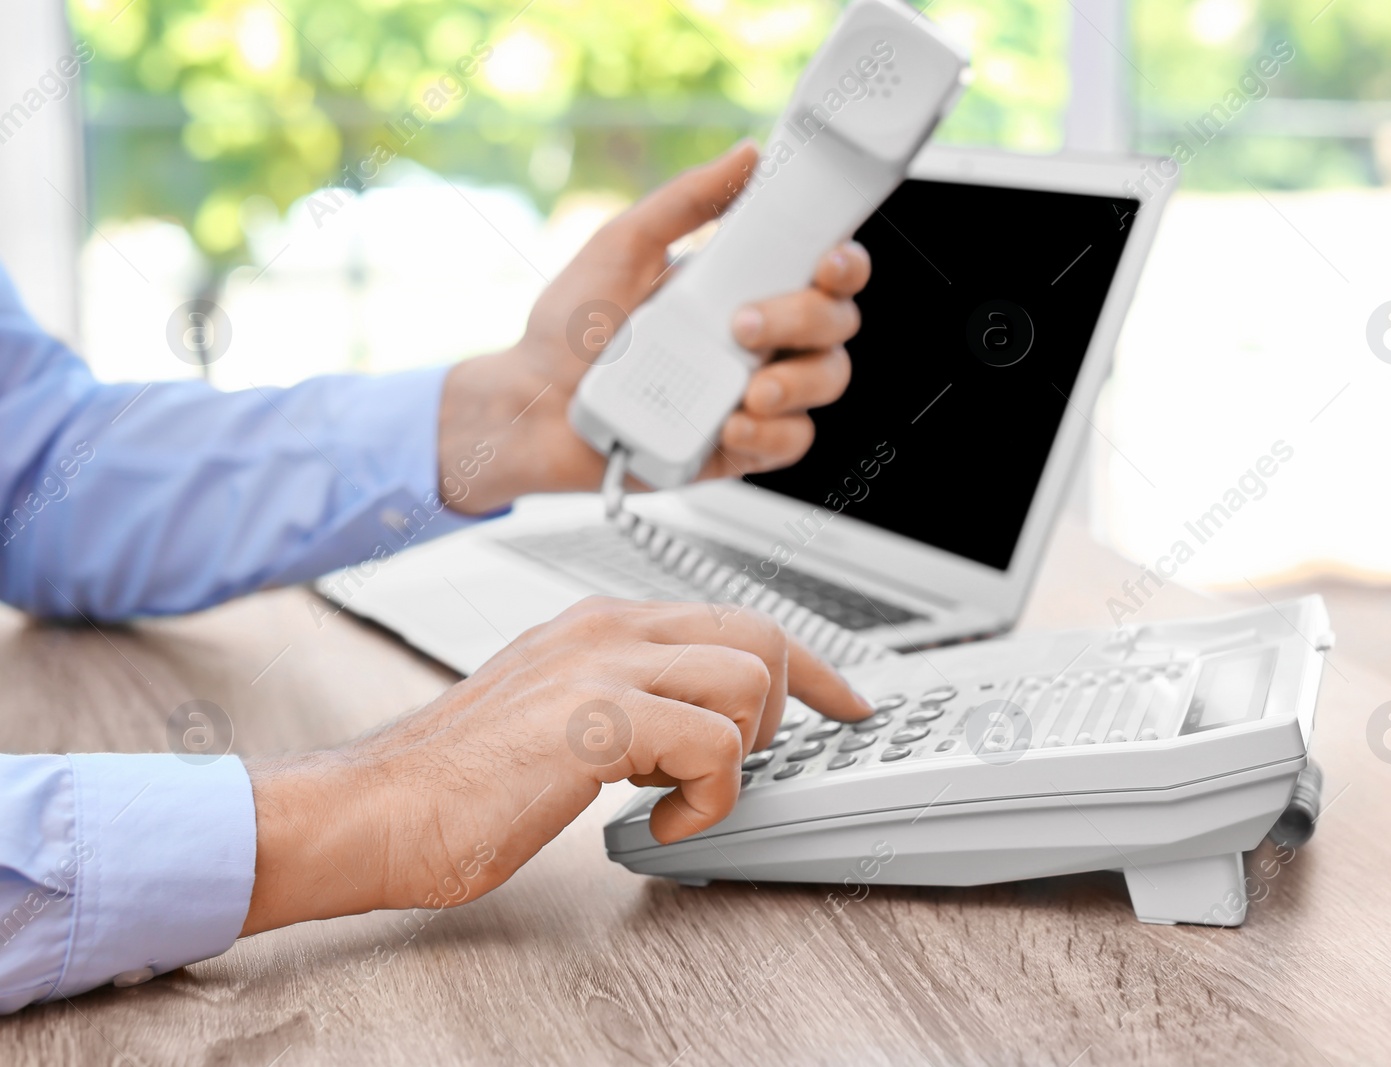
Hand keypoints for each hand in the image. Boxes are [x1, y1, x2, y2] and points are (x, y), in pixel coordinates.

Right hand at [240, 597, 870, 932]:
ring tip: (680, 795)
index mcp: (601, 624)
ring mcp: (602, 665)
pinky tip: (658, 822)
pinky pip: (713, 745)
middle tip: (730, 770)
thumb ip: (624, 700)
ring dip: (738, 754)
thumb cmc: (456, 778)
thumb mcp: (555, 712)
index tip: (844, 701)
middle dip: (775, 714)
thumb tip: (692, 729)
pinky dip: (707, 799)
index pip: (735, 619)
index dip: (808, 666)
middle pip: (759, 636)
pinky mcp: (597, 719)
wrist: (376, 807)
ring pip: (748, 679)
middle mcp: (608, 628)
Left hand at [435, 141, 871, 512]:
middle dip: (805, 321)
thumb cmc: (568, 331)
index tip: (827, 261)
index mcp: (740, 286)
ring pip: (824, 383)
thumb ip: (686, 201)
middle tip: (742, 325)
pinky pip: (791, 443)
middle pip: (834, 326)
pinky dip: (772, 435)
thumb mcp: (623, 246)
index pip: (822, 271)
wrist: (532, 409)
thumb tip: (745, 156)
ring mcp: (753, 393)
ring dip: (799, 382)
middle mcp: (757, 339)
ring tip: (748, 389)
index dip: (843, 266)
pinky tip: (732, 425)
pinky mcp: (739, 446)